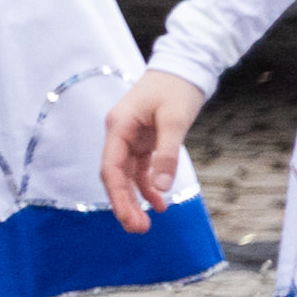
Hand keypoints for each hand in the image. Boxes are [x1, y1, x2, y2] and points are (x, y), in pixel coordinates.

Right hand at [101, 70, 203, 231]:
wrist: (184, 67)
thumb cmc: (176, 89)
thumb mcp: (174, 121)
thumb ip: (167, 154)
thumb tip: (163, 188)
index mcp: (119, 128)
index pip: (111, 169)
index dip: (118, 197)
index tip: (130, 219)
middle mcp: (119, 135)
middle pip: (115, 176)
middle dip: (124, 204)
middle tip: (138, 229)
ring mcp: (130, 138)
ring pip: (127, 175)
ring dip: (135, 199)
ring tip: (147, 223)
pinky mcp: (144, 140)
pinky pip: (141, 168)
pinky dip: (149, 186)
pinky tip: (160, 202)